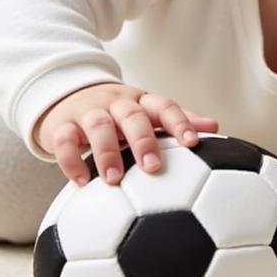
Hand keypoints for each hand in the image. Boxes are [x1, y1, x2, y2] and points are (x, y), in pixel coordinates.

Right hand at [33, 82, 219, 185]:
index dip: (180, 122)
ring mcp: (88, 111)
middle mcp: (116, 103)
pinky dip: (71, 159)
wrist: (67, 95)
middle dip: (143, 140)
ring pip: (98, 125)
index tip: (194, 142)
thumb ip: (177, 120)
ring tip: (114, 179)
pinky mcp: (61, 124)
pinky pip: (64, 139)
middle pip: (132, 115)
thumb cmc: (117, 113)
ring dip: (107, 151)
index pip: (164, 106)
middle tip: (153, 167)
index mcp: (141, 101)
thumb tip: (215, 127)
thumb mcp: (145, 111)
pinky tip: (81, 181)